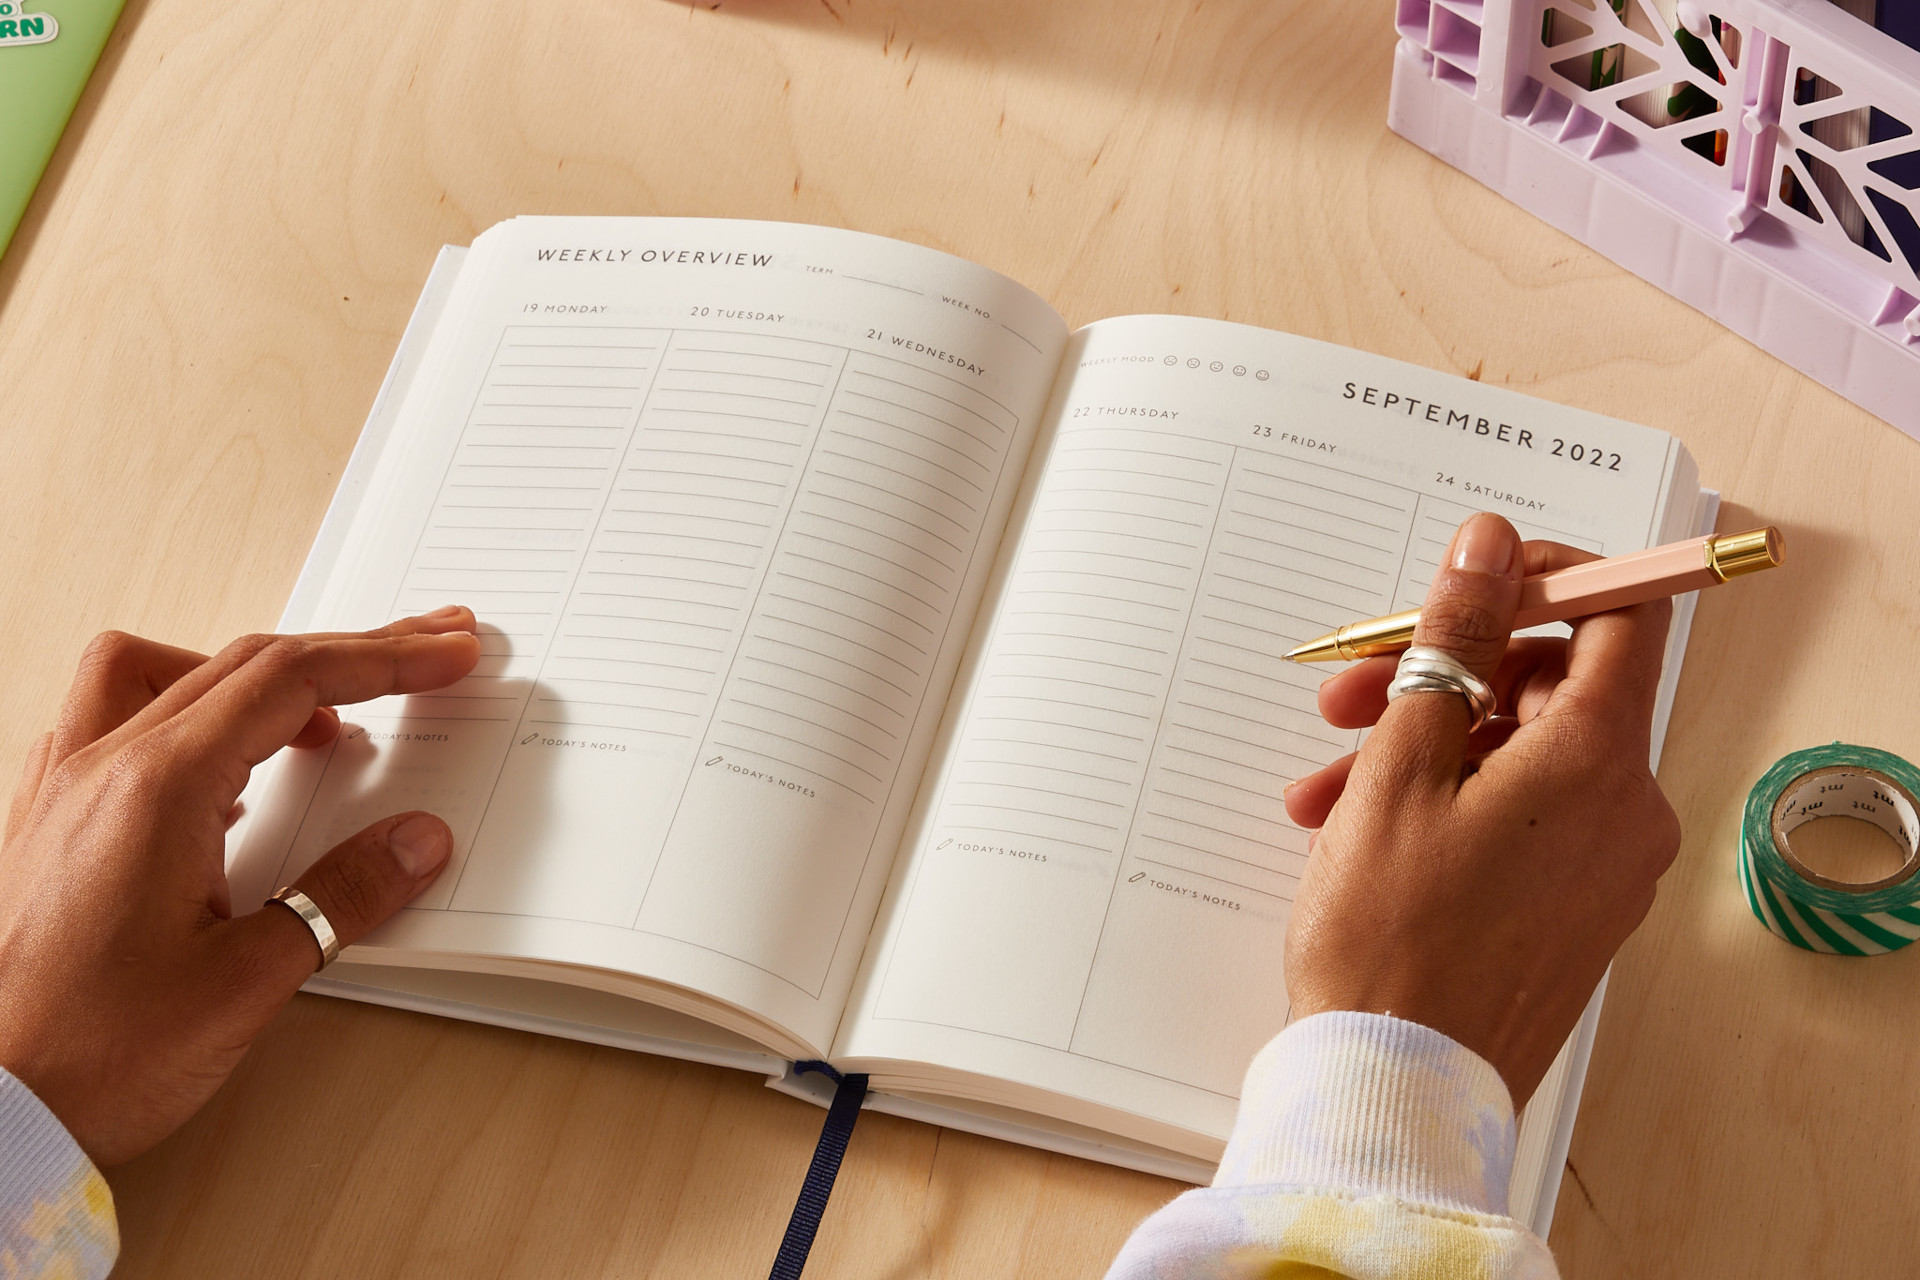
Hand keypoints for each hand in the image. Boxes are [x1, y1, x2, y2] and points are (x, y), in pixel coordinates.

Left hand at [0, 610, 479, 1164]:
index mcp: (158, 786)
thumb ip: (342, 895)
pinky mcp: (45, 822)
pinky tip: (220, 763)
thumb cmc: (88, 1056)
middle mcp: (102, 765)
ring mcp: (64, 789)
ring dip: (253, 670)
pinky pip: (112, 719)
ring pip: (164, 671)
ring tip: (318, 708)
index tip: (448, 654)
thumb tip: (418, 840)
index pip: (293, 681)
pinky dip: (185, 710)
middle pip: (244, 661)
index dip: (385, 660)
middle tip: (428, 649)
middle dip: (350, 650)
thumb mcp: (245, 982)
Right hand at [1281, 513, 1680, 1106]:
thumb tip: (1490, 546)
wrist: (1396, 1086)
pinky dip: (1452, 802)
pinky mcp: (1577, 909)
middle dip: (1448, 673)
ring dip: (1428, 745)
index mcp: (1596, 762)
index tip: (1468, 585)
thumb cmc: (1390, 940)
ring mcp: (1607, 867)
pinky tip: (1361, 827)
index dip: (1545, 579)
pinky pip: (1525, 818)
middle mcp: (1625, 810)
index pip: (1617, 616)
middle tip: (1357, 691)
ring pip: (1523, 755)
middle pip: (1553, 686)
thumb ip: (1453, 640)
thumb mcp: (1401, 765)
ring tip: (1329, 780)